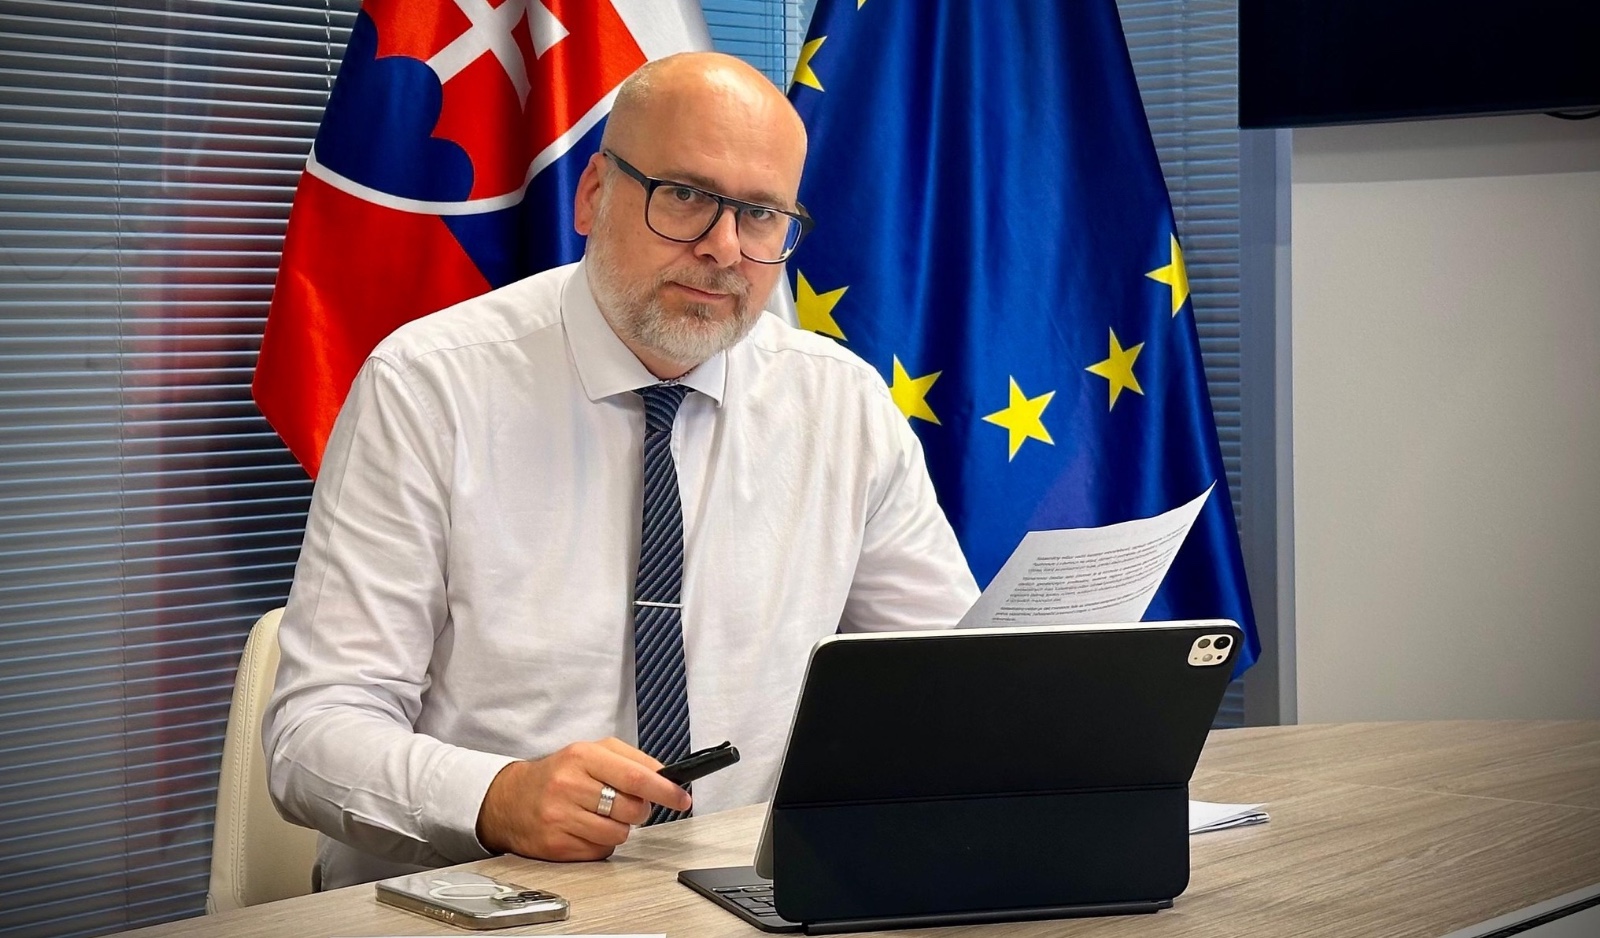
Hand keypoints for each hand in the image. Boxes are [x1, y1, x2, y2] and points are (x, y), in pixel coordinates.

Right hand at [475, 737, 692, 860]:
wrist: (509, 799)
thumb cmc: (557, 773)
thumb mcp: (591, 752)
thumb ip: (630, 760)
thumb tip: (666, 777)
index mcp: (582, 756)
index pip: (635, 776)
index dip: (665, 790)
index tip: (682, 798)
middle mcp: (569, 785)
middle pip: (631, 809)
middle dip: (640, 810)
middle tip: (628, 804)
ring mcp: (560, 817)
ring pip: (618, 833)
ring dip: (619, 827)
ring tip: (601, 814)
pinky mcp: (555, 845)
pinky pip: (600, 850)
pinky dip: (601, 842)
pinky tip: (585, 828)